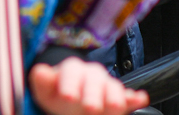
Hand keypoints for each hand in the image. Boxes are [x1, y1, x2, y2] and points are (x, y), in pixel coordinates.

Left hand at [28, 58, 148, 114]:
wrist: (72, 101)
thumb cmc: (58, 95)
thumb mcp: (46, 91)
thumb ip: (42, 82)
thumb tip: (39, 71)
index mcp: (72, 69)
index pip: (71, 71)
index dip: (69, 83)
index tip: (67, 96)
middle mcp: (91, 73)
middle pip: (94, 80)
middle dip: (93, 94)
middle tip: (90, 108)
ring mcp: (107, 84)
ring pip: (113, 87)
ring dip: (114, 98)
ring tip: (114, 108)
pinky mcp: (120, 97)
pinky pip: (128, 96)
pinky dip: (134, 98)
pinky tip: (139, 99)